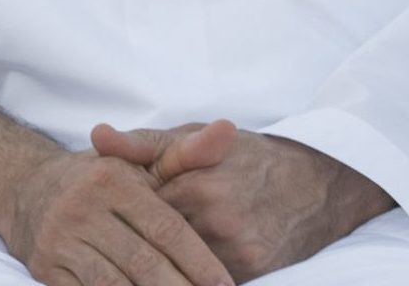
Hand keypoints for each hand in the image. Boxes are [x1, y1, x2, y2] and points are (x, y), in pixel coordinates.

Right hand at [0, 142, 237, 285]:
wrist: (26, 189)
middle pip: (144, 263)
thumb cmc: (98, 181)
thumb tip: (229, 130)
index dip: (200, 262)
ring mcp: (59, 240)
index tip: (225, 285)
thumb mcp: (138, 162)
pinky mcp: (45, 267)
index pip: (166, 229)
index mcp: (111, 181)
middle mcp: (81, 209)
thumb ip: (187, 154)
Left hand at [91, 124, 390, 282]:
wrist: (313, 184)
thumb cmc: (243, 156)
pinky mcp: (250, 268)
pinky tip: (180, 260)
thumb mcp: (193, 137)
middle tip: (135, 230)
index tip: (113, 208)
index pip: (135, 205)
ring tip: (157, 244)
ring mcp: (234, 246)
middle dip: (141, 235)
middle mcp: (214, 214)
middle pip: (154, 236)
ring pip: (175, 259)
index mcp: (193, 178)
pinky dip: (188, 269)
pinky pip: (202, 276)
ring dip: (163, 255)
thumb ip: (141, 144)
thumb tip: (96, 136)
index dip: (124, 208)